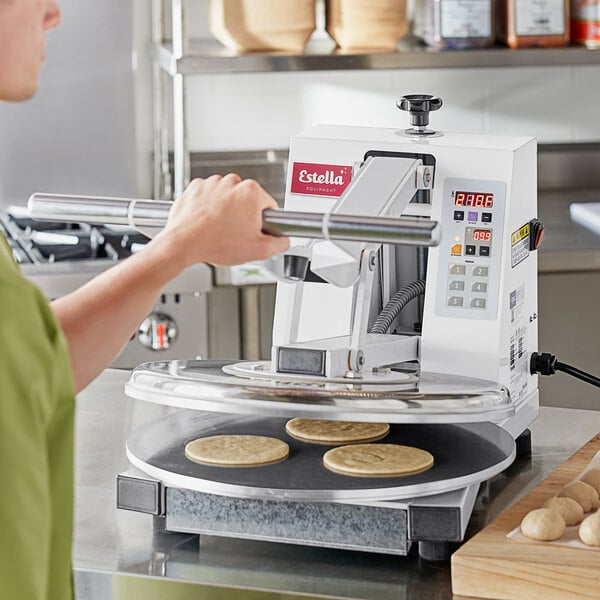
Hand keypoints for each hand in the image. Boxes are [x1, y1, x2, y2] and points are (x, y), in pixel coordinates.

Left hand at [158, 174, 289, 267]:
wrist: (182, 244)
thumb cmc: (215, 243)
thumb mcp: (258, 250)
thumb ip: (280, 244)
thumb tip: (283, 240)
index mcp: (251, 192)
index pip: (268, 206)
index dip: (264, 223)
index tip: (255, 232)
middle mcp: (232, 182)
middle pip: (247, 200)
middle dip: (244, 216)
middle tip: (237, 234)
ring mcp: (212, 183)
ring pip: (227, 198)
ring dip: (226, 211)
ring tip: (220, 230)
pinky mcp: (196, 187)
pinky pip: (208, 197)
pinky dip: (209, 208)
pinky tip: (208, 223)